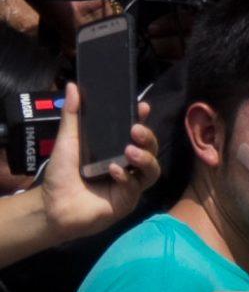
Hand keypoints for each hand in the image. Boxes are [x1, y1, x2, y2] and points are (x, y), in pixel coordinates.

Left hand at [38, 84, 160, 242]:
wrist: (54, 205)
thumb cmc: (62, 174)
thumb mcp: (67, 141)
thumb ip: (73, 116)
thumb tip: (73, 86)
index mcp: (115, 150)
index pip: (135, 133)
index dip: (142, 119)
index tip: (142, 106)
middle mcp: (127, 166)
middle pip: (151, 150)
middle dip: (148, 139)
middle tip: (136, 130)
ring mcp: (130, 184)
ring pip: (151, 170)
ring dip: (145, 158)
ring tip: (130, 151)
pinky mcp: (127, 201)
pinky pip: (135, 188)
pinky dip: (126, 178)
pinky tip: (114, 171)